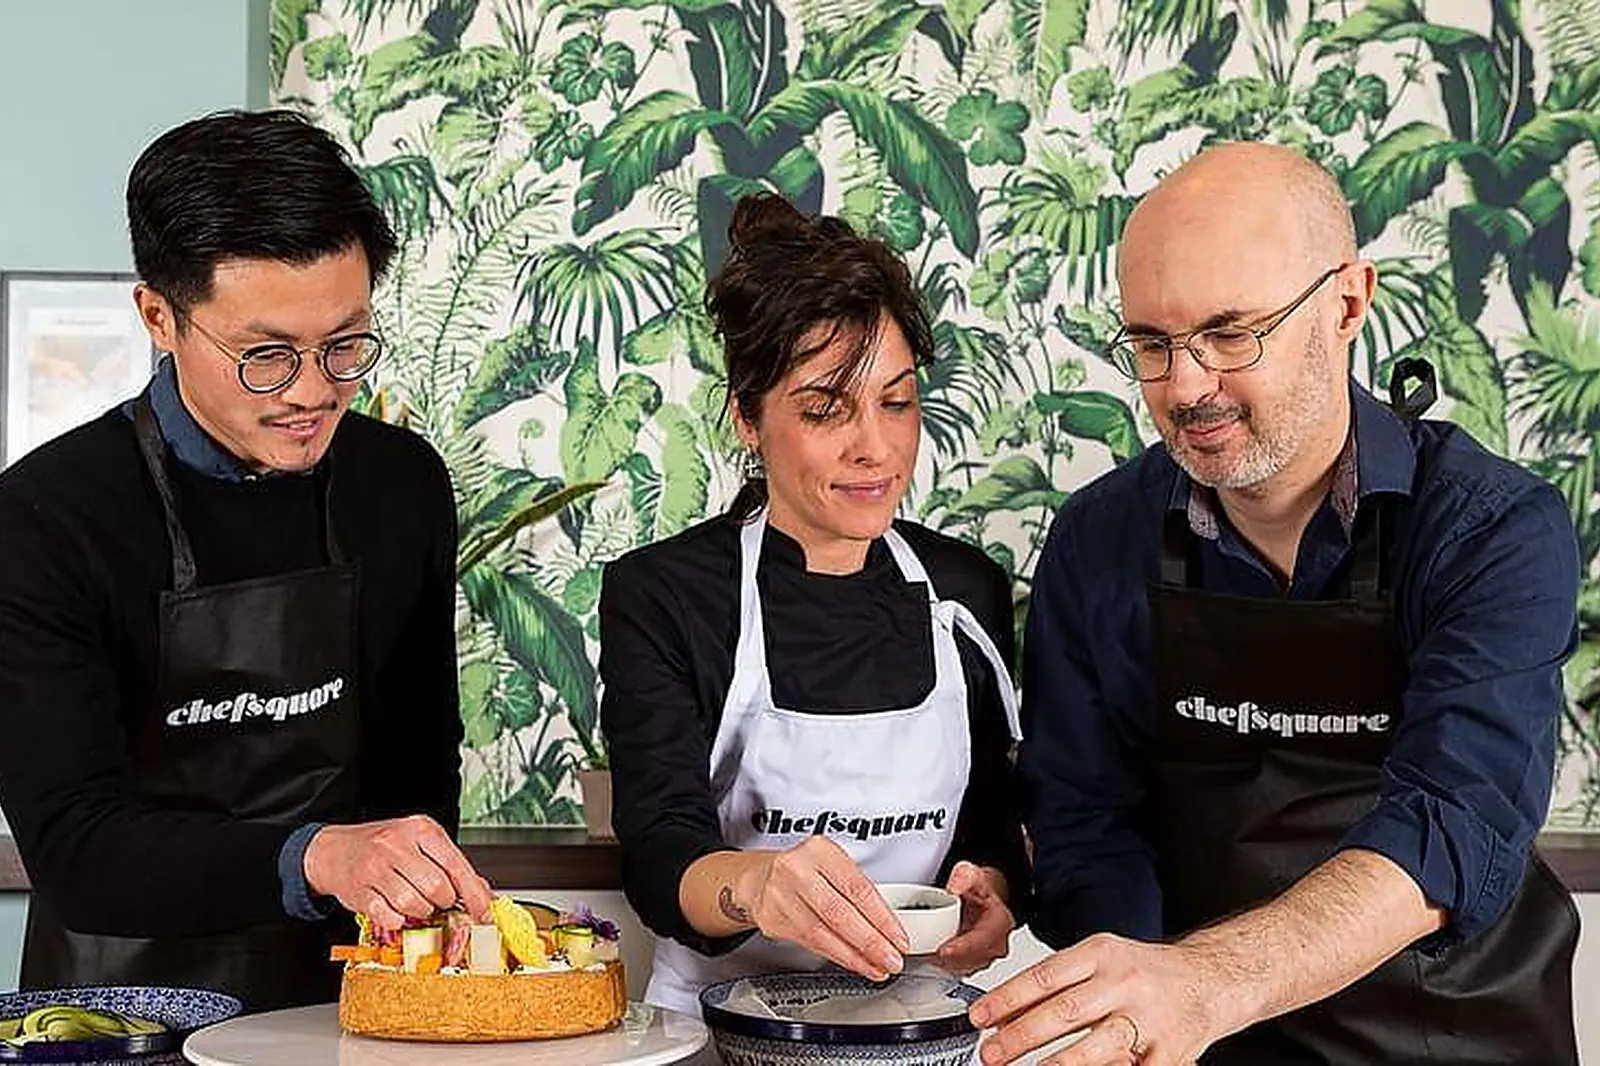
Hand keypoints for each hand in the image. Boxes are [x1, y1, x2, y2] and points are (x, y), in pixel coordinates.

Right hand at [304, 815, 493, 931]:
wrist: (333, 850)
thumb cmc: (382, 847)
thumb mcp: (420, 844)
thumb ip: (451, 866)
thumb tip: (483, 893)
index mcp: (421, 829)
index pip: (457, 866)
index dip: (474, 894)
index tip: (484, 913)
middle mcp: (398, 844)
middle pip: (437, 887)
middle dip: (443, 902)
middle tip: (438, 901)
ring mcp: (376, 867)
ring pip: (414, 904)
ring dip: (421, 913)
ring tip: (416, 904)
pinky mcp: (359, 891)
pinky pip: (389, 917)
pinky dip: (398, 921)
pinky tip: (396, 911)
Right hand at [730, 836, 910, 980]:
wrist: (761, 877)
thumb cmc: (806, 870)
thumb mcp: (834, 865)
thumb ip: (858, 891)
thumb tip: (890, 928)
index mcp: (820, 851)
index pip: (857, 888)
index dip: (881, 918)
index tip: (899, 938)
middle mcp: (796, 870)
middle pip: (839, 913)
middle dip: (870, 942)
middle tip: (891, 959)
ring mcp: (779, 895)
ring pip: (822, 934)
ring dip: (854, 956)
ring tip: (875, 967)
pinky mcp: (771, 919)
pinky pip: (810, 943)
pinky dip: (836, 956)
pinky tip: (852, 962)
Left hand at [933, 861, 1013, 974]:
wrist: (982, 898)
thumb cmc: (978, 889)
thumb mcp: (972, 874)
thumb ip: (963, 876)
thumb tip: (954, 887)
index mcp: (1001, 922)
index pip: (984, 941)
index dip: (963, 948)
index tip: (943, 950)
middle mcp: (997, 944)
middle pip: (973, 959)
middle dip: (950, 959)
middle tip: (926, 955)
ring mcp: (985, 956)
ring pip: (965, 968)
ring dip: (945, 964)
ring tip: (925, 956)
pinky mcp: (973, 963)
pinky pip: (958, 970)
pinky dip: (943, 965)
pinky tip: (930, 958)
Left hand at [968, 933, 1220, 1065]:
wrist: (1211, 978)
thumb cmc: (1147, 972)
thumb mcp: (1101, 961)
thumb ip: (1059, 984)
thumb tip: (1006, 1014)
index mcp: (1102, 954)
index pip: (1046, 976)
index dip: (1008, 998)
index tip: (980, 1018)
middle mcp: (1125, 982)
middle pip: (1066, 1011)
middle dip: (1022, 1036)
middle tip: (992, 1053)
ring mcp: (1150, 1018)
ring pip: (1098, 1044)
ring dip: (1058, 1064)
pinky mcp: (1172, 1051)